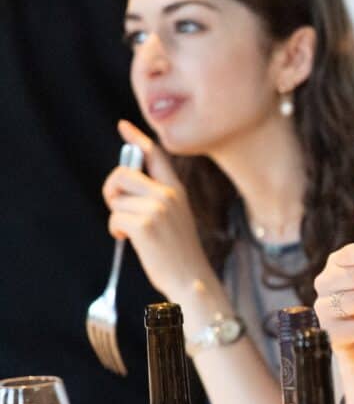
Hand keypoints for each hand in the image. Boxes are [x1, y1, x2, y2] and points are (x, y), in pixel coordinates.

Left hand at [102, 120, 214, 300]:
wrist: (191, 278)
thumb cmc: (179, 251)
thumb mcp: (174, 216)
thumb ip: (155, 196)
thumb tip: (124, 183)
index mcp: (176, 190)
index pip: (155, 156)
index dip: (137, 139)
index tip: (124, 126)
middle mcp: (168, 194)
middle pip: (123, 173)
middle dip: (112, 189)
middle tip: (118, 207)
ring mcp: (157, 208)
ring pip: (116, 199)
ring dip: (116, 216)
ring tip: (132, 231)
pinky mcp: (144, 224)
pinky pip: (114, 217)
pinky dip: (115, 229)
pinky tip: (128, 239)